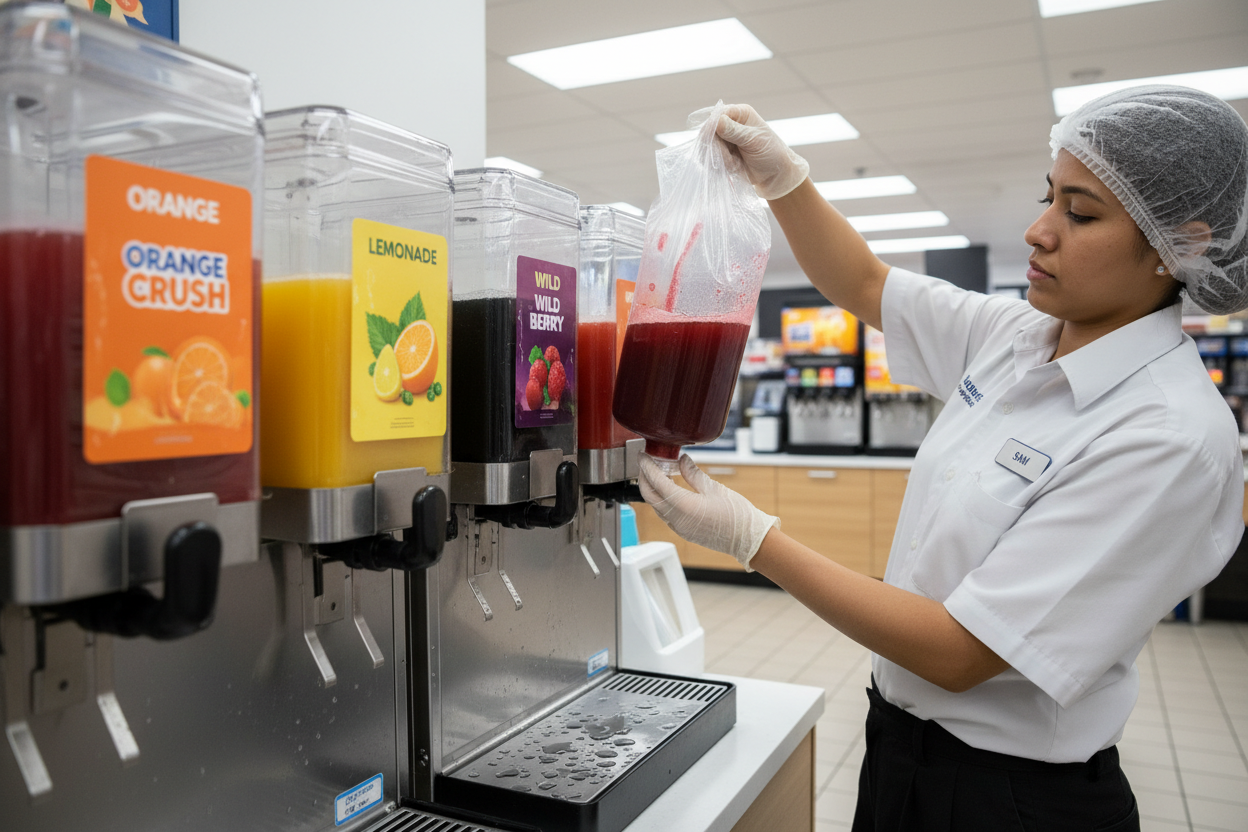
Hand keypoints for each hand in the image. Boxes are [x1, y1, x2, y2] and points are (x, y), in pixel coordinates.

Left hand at [637, 454, 779, 570]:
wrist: (747, 540)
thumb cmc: (737, 515)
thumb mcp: (714, 488)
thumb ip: (693, 474)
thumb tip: (681, 460)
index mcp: (683, 506)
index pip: (656, 483)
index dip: (647, 467)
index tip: (643, 456)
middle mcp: (677, 519)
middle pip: (649, 496)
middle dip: (644, 478)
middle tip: (646, 463)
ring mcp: (679, 528)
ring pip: (656, 506)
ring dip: (652, 490)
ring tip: (657, 473)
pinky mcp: (683, 532)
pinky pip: (665, 514)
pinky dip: (662, 500)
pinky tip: (668, 490)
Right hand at [707, 103, 809, 199]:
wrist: (775, 176)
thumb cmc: (771, 154)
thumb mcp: (755, 141)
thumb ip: (735, 131)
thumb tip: (717, 121)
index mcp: (741, 114)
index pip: (718, 114)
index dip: (712, 126)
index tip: (713, 140)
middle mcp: (730, 124)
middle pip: (709, 132)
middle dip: (717, 148)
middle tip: (730, 159)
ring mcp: (725, 139)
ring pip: (708, 147)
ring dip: (720, 158)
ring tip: (735, 164)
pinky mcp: (722, 153)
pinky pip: (711, 158)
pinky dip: (721, 165)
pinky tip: (734, 167)